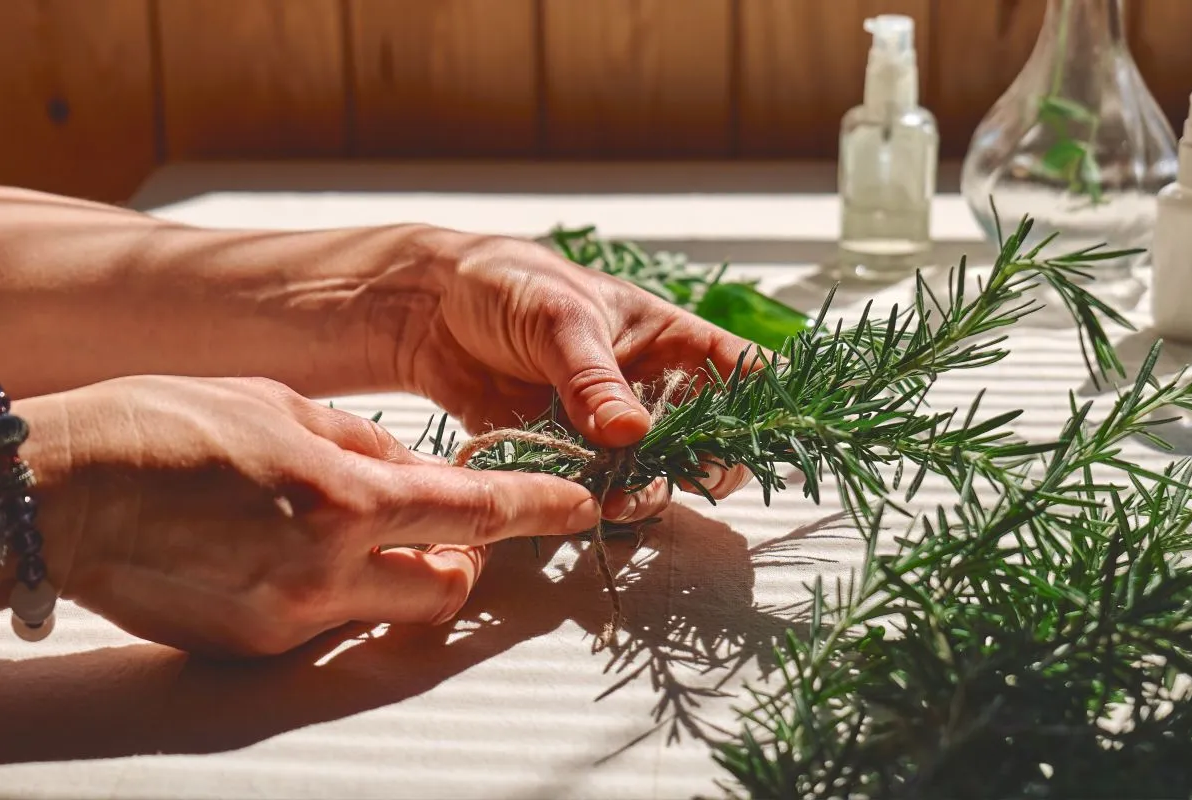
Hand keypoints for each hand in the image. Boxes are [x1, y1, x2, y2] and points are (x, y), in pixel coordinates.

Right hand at [10, 376, 600, 656]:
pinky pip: (330, 625)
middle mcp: (328, 568)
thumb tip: (417, 469)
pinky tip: (291, 551)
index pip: (477, 511)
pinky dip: (339, 590)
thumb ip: (366, 444)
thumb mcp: (283, 405)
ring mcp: (291, 617)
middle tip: (442, 525)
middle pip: (450, 586)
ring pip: (391, 611)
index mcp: (345, 494)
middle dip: (463, 558)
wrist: (65, 491)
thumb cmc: (166, 426)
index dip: (539, 508)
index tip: (577, 505)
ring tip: (353, 532)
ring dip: (400, 574)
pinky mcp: (255, 647)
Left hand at [387, 233, 756, 521]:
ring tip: (612, 500)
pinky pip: (595, 490)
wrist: (429, 309)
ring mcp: (609, 427)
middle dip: (698, 469)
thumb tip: (632, 435)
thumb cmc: (507, 284)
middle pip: (707, 442)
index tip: (754, 443)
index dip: (763, 409)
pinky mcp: (566, 455)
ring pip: (654, 476)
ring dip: (643, 494)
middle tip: (666, 481)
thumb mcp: (558, 318)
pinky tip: (580, 504)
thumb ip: (593, 377)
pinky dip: (594, 503)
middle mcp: (650, 388)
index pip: (742, 373)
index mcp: (668, 340)